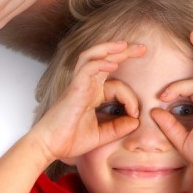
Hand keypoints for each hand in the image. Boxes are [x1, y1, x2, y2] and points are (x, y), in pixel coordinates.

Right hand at [32, 42, 147, 161]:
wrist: (49, 147)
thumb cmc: (69, 140)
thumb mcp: (101, 135)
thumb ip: (118, 128)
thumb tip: (136, 122)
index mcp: (93, 94)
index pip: (117, 86)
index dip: (131, 98)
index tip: (136, 115)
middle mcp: (86, 85)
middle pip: (105, 59)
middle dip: (124, 52)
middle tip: (143, 48)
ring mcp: (79, 85)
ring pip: (92, 57)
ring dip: (109, 48)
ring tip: (125, 45)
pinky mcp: (74, 89)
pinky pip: (87, 69)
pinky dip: (100, 63)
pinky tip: (113, 63)